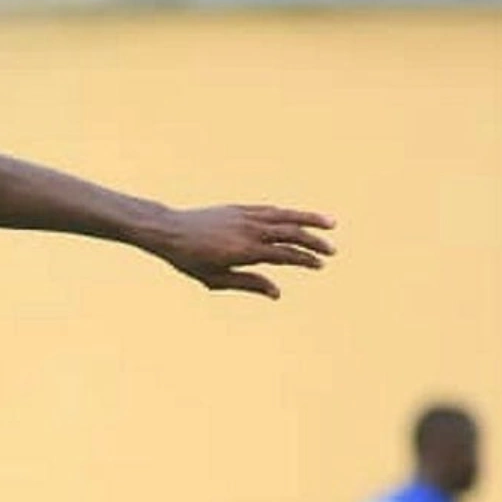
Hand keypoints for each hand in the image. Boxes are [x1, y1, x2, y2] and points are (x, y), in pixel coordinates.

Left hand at [153, 204, 334, 297]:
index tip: (319, 265)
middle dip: (314, 242)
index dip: (304, 260)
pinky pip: (270, 210)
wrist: (169, 230)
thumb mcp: (215, 279)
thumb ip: (248, 284)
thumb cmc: (189, 260)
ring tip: (331, 224)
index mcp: (245, 250)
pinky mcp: (240, 208)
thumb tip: (277, 293)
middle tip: (332, 251)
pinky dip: (288, 214)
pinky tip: (299, 218)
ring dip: (309, 219)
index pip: (284, 254)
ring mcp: (245, 216)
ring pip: (285, 215)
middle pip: (291, 233)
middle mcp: (249, 230)